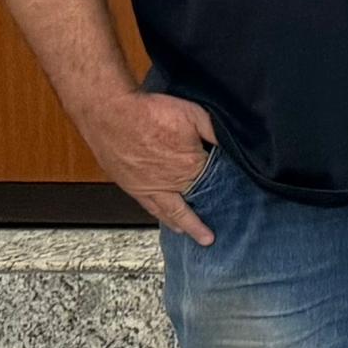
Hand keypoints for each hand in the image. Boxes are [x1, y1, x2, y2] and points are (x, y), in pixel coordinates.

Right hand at [83, 90, 219, 244]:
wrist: (109, 113)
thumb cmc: (149, 112)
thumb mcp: (194, 115)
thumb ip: (216, 132)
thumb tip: (234, 143)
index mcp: (191, 166)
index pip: (215, 183)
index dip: (226, 188)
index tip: (238, 200)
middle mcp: (171, 183)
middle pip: (195, 203)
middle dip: (207, 217)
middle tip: (215, 234)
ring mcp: (150, 187)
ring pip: (171, 213)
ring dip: (185, 225)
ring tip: (194, 234)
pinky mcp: (131, 186)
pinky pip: (150, 207)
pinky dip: (161, 216)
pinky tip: (164, 218)